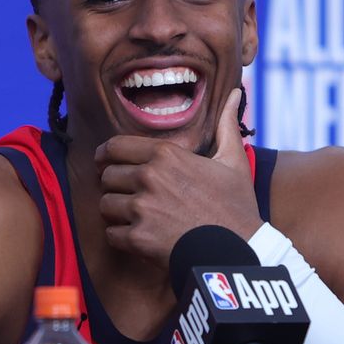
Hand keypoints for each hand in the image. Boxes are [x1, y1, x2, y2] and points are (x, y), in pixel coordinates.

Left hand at [95, 88, 262, 266]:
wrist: (239, 252)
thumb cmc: (237, 207)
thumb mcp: (234, 162)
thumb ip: (226, 126)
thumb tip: (235, 92)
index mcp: (166, 155)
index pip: (114, 147)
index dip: (106, 155)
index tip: (104, 163)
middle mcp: (149, 177)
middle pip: (106, 176)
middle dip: (114, 186)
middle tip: (127, 196)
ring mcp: (141, 209)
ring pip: (105, 205)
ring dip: (116, 213)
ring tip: (134, 218)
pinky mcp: (138, 238)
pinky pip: (111, 234)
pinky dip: (121, 238)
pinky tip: (139, 238)